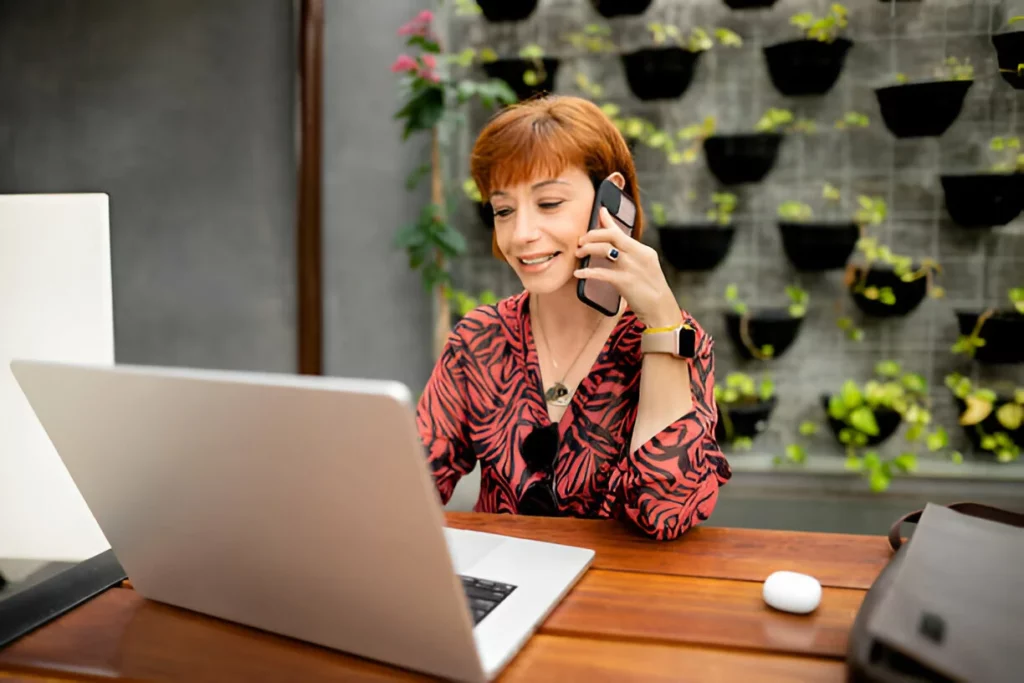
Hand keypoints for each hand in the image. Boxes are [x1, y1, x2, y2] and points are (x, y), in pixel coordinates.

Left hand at [574, 207, 680, 327]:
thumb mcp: (644, 267)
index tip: (598, 212)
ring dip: (588, 250)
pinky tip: (578, 274)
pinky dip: (587, 272)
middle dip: (593, 235)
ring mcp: (632, 267)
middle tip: (581, 242)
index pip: (621, 232)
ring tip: (579, 255)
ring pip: (605, 250)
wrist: (661, 309)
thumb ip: (630, 254)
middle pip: (612, 236)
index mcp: (643, 251)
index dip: (607, 221)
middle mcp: (638, 255)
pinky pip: (601, 272)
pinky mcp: (625, 281)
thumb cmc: (650, 289)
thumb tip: (616, 244)